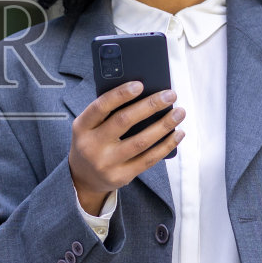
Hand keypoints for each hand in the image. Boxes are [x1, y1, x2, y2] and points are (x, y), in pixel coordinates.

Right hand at [69, 82, 183, 213]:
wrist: (83, 177)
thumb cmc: (92, 142)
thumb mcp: (89, 126)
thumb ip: (108, 112)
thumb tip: (145, 95)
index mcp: (82, 127)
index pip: (101, 106)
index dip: (120, 94)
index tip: (140, 85)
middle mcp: (91, 146)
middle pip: (124, 121)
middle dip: (150, 106)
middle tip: (170, 95)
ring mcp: (106, 163)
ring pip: (141, 142)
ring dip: (164, 125)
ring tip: (179, 113)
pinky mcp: (121, 176)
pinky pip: (148, 159)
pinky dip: (166, 145)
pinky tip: (177, 134)